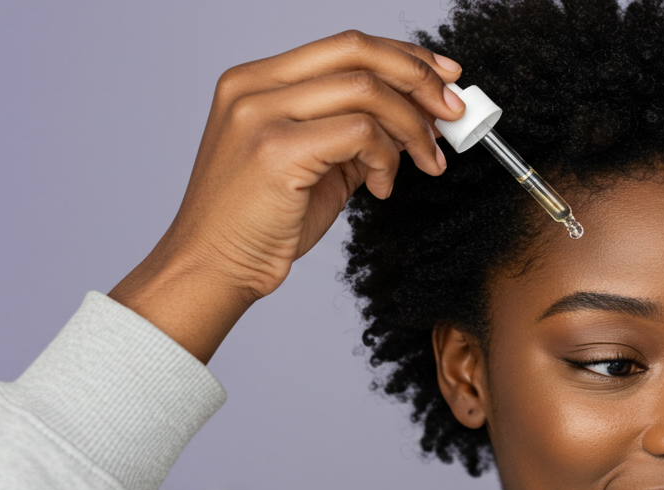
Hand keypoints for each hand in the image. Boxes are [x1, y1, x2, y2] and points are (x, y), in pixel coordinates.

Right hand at [109, 31, 463, 362]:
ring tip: (425, 162)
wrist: (211, 269)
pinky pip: (361, 133)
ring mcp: (260, 114)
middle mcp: (253, 87)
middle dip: (419, 79)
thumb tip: (413, 119)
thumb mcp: (311, 166)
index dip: (403, 55)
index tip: (444, 75)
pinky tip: (381, 187)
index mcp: (255, 81)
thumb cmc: (259, 225)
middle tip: (452, 113)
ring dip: (411, 128)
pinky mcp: (276, 149)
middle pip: (358, 52)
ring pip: (367, 91)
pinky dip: (387, 159)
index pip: (344, 45)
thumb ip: (350, 134)